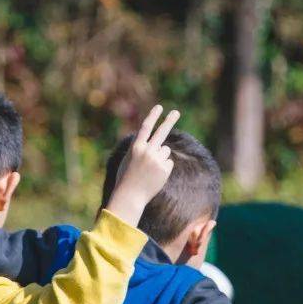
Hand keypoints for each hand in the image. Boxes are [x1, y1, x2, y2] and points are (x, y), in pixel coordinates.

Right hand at [104, 104, 180, 227]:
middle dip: (169, 120)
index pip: (146, 127)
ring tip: (150, 169)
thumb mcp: (129, 159)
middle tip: (176, 112)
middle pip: (161, 132)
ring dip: (160, 157)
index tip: (160, 107)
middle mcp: (147, 151)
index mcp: (136, 147)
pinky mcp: (164, 168)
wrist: (130, 196)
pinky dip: (163, 168)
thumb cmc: (126, 178)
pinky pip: (168, 163)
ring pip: (165, 151)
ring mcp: (157, 159)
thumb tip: (158, 144)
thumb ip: (141, 149)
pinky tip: (155, 176)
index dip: (153, 116)